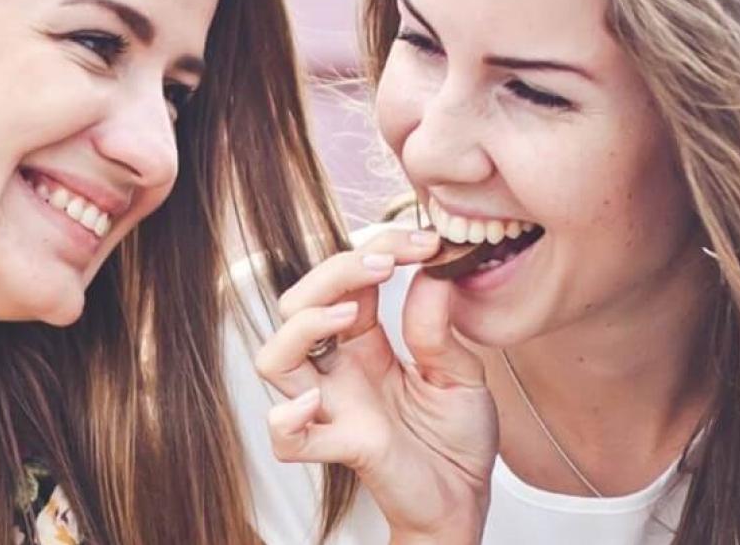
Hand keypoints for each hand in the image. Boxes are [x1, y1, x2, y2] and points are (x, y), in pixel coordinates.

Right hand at [254, 228, 497, 539]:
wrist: (465, 498)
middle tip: (385, 262)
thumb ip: (438, 326)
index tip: (425, 242)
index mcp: (364, 345)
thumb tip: (432, 272)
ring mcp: (334, 407)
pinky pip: (287, 438)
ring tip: (348, 314)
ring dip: (302, 326)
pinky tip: (315, 401)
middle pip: (296, 306)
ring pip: (274, 359)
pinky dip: (288, 419)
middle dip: (332, 271)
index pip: (346, 281)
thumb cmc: (456, 438)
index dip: (377, 249)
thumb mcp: (459, 371)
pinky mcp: (342, 445)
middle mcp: (339, 371)